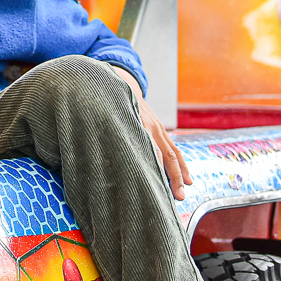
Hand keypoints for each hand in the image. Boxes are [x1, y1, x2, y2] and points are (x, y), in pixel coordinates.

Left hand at [113, 66, 189, 198]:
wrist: (120, 82)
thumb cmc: (107, 107)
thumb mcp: (104, 120)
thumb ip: (104, 137)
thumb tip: (94, 163)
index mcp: (134, 125)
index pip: (148, 153)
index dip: (151, 172)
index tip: (154, 191)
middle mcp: (149, 126)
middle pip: (165, 156)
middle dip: (173, 178)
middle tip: (178, 197)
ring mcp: (157, 127)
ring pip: (173, 152)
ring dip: (180, 173)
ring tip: (185, 191)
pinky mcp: (159, 127)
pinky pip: (173, 147)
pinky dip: (180, 163)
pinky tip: (186, 178)